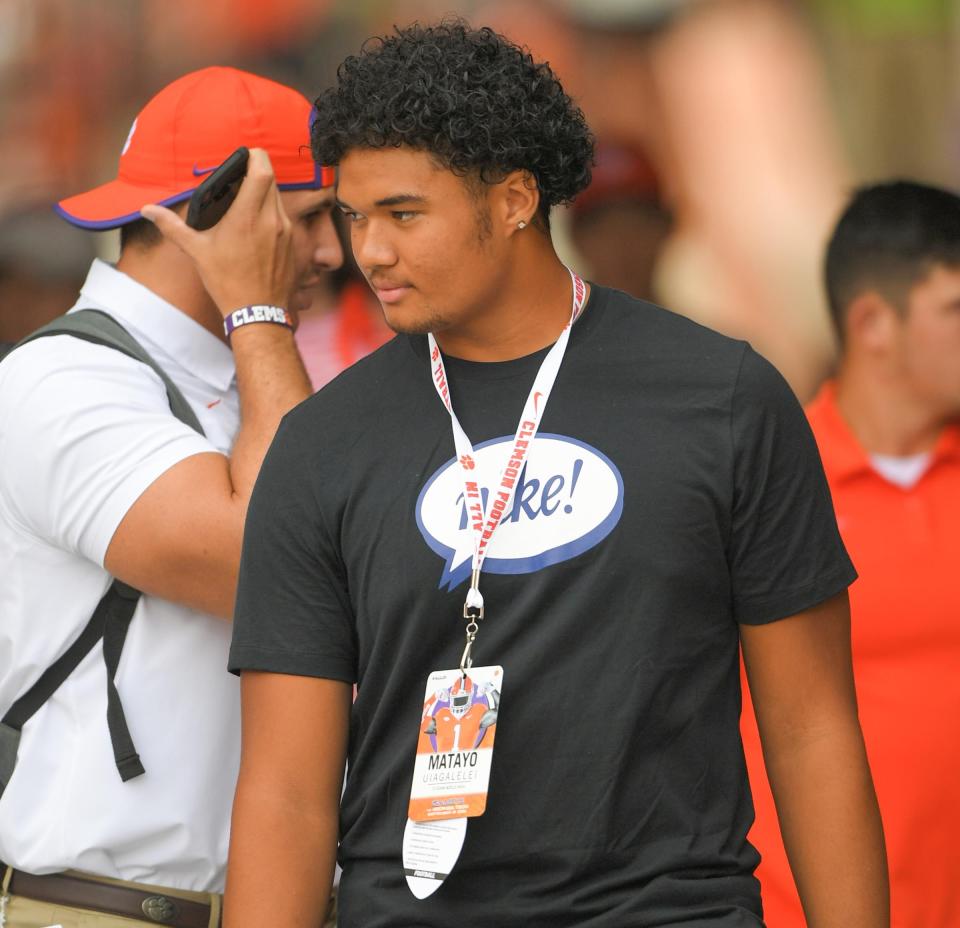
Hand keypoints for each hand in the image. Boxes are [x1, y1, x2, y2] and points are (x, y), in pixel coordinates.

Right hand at [141, 148, 294, 316]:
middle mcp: (271, 220)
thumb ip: (171, 226)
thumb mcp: (197, 252)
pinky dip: (271, 212)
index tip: (246, 154)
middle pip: (272, 179)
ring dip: (265, 192)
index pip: (263, 170)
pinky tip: (256, 224)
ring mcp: (286, 232)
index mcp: (248, 216)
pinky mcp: (293, 244)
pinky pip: (284, 217)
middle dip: (257, 171)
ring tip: (245, 200)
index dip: (256, 156)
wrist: (258, 313)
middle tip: (241, 175)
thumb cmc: (228, 282)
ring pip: (279, 198)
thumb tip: (146, 210)